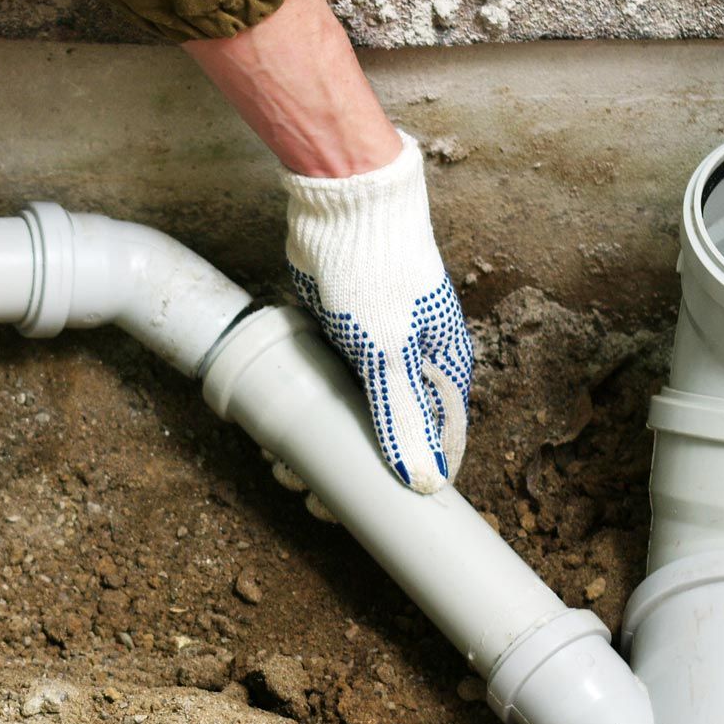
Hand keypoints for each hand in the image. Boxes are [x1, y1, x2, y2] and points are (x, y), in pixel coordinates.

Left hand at [284, 133, 472, 491]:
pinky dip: (306, 414)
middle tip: (306, 496)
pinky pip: (326, 391)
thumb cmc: (377, 274)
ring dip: (320, 449)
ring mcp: (376, 354)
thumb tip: (424, 485)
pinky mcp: (341, 340)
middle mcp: (415, 367)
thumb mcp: (388, 357)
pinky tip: (280, 432)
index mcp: (444, 373)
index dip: (404, 486)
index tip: (366, 515)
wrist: (344, 207)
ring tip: (282, 469)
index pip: (436, 449)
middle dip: (347, 474)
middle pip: (388, 440)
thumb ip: (403, 421)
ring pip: (352, 418)